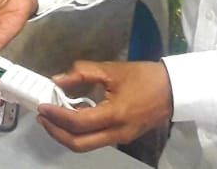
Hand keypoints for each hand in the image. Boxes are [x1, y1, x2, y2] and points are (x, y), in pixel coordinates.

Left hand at [36, 61, 172, 152]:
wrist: (174, 89)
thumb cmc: (144, 77)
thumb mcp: (112, 69)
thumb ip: (82, 73)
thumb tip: (57, 80)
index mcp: (114, 115)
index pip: (78, 122)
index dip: (57, 116)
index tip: (42, 106)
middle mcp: (117, 133)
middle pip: (78, 144)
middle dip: (56, 133)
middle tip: (42, 118)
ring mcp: (121, 139)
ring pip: (86, 145)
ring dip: (66, 135)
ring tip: (52, 118)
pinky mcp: (123, 138)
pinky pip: (96, 141)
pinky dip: (79, 133)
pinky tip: (71, 119)